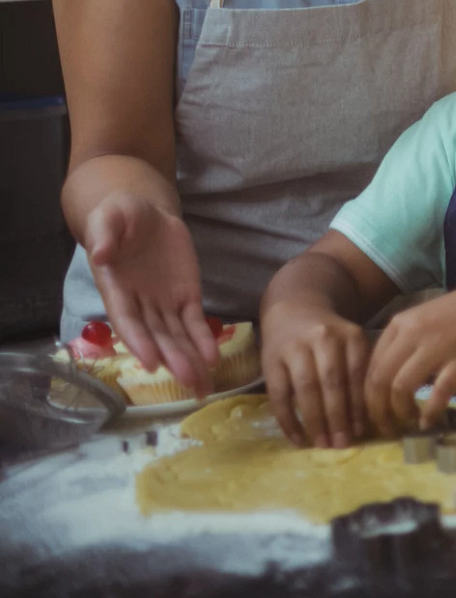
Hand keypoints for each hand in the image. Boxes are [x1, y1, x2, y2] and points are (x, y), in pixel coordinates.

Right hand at [83, 191, 215, 397]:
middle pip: (156, 335)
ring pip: (176, 335)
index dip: (138, 341)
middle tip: (187, 380)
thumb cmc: (119, 216)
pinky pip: (195, 321)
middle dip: (172, 358)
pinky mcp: (186, 295)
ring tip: (202, 382)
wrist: (145, 214)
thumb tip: (101, 254)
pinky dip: (203, 340)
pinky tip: (213, 358)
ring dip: (189, 358)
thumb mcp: (108, 218)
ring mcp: (163, 302)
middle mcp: (140, 303)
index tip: (150, 362)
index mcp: (116, 288)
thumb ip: (103, 236)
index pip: (127, 320)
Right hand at [262, 301, 368, 448]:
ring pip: (306, 388)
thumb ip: (358, 373)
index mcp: (350, 335)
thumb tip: (364, 422)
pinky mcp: (271, 359)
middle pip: (332, 382)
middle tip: (342, 444)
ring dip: (315, 420)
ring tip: (322, 444)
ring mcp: (295, 347)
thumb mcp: (350, 345)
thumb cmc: (328, 338)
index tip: (361, 431)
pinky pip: (279, 394)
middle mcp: (323, 338)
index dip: (359, 405)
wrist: (294, 309)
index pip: (356, 374)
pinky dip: (288, 420)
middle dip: (338, 417)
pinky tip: (298, 439)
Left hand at [362, 286, 455, 435]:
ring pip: (400, 388)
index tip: (372, 410)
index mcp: (402, 323)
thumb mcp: (429, 317)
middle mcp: (413, 333)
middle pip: (379, 380)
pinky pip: (437, 393)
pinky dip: (430, 412)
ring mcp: (437, 348)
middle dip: (376, 409)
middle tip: (384, 425)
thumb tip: (391, 375)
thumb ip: (407, 341)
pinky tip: (429, 422)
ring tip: (406, 422)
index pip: (370, 365)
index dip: (365, 394)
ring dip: (399, 412)